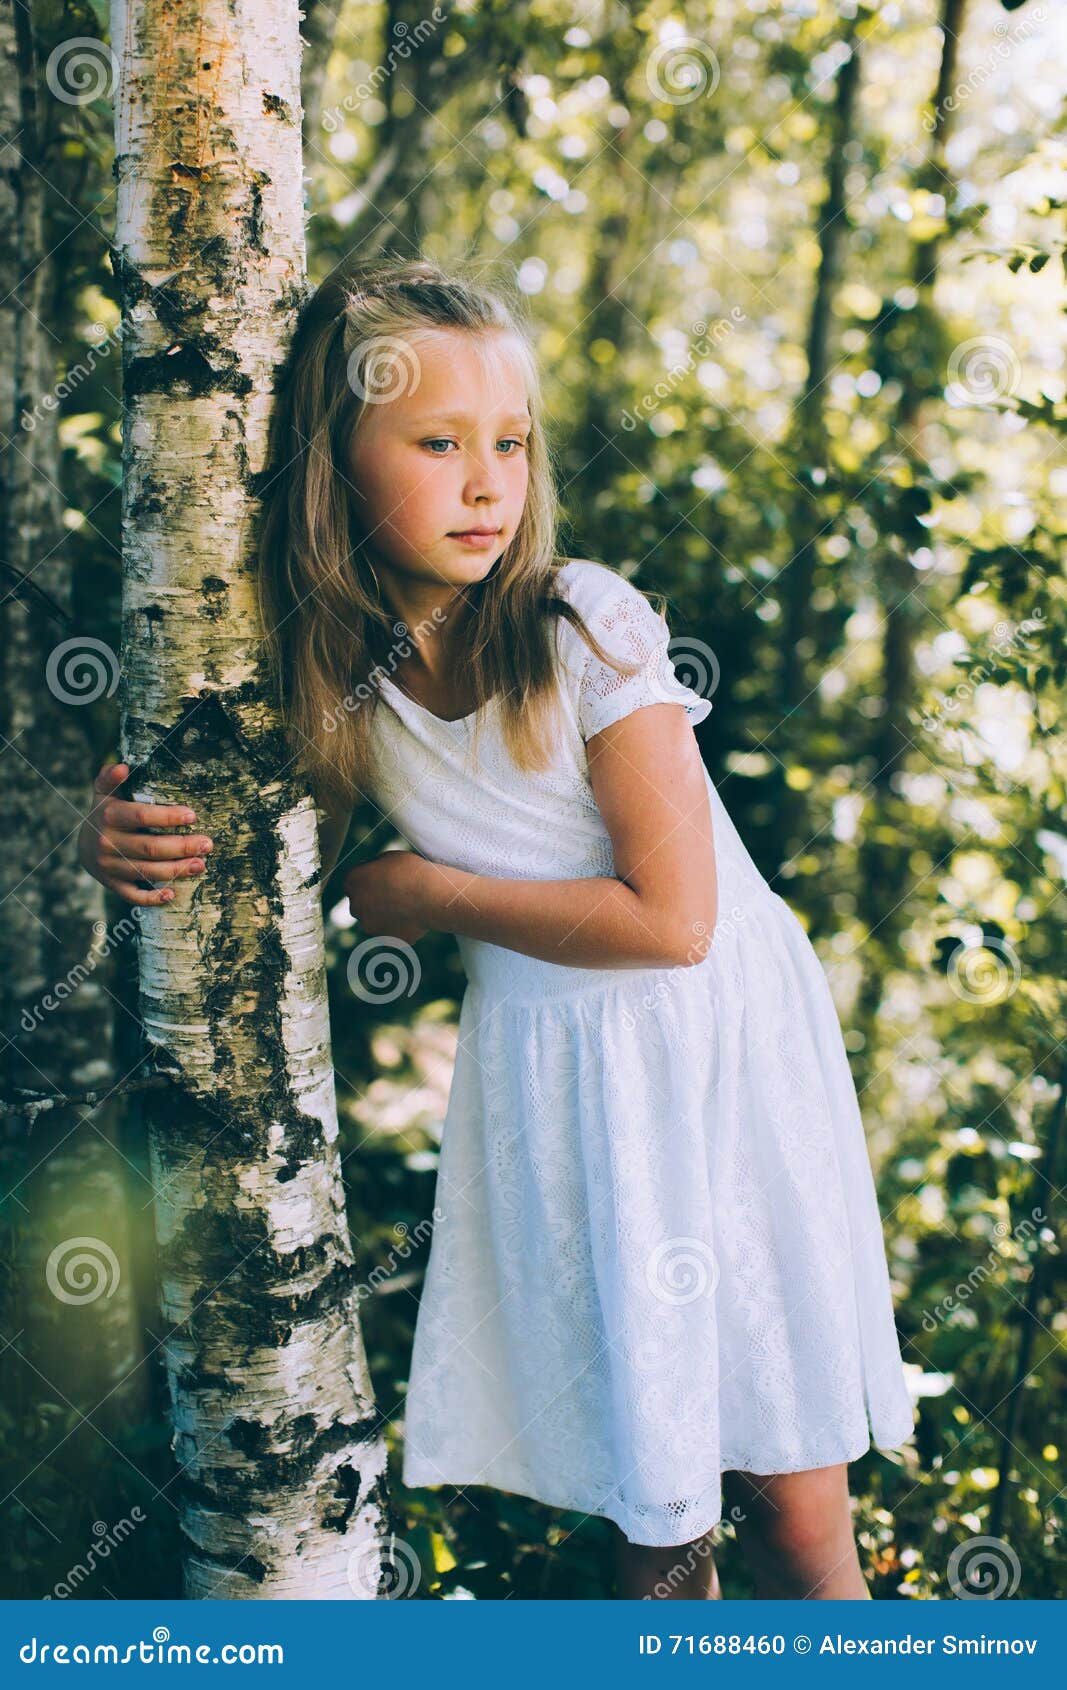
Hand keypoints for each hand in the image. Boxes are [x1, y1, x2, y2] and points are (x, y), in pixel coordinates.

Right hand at [77, 758, 212, 905]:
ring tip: (201, 864)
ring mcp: (110, 866)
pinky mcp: (113, 884)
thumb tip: (123, 766)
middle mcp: (108, 843)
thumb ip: (110, 776)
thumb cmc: (106, 812)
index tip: (193, 815)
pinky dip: (152, 898)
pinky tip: (173, 894)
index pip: (141, 816)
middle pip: (150, 847)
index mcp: (109, 816)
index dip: (168, 817)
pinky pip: (133, 896)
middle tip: (208, 844)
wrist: (84, 845)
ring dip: (176, 870)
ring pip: (146, 871)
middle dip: (182, 846)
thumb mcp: (104, 791)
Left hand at [343, 848, 433, 945]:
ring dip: (384, 914)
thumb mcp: (388, 858)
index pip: (354, 881)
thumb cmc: (413, 872)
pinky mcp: (387, 940)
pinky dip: (399, 926)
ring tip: (406, 904)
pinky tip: (413, 916)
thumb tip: (373, 874)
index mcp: (352, 882)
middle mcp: (355, 907)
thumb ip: (374, 868)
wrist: (433, 896)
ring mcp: (370, 926)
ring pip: (374, 920)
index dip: (368, 878)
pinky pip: (391, 932)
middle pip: (360, 903)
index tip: (382, 877)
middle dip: (372, 899)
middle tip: (394, 892)